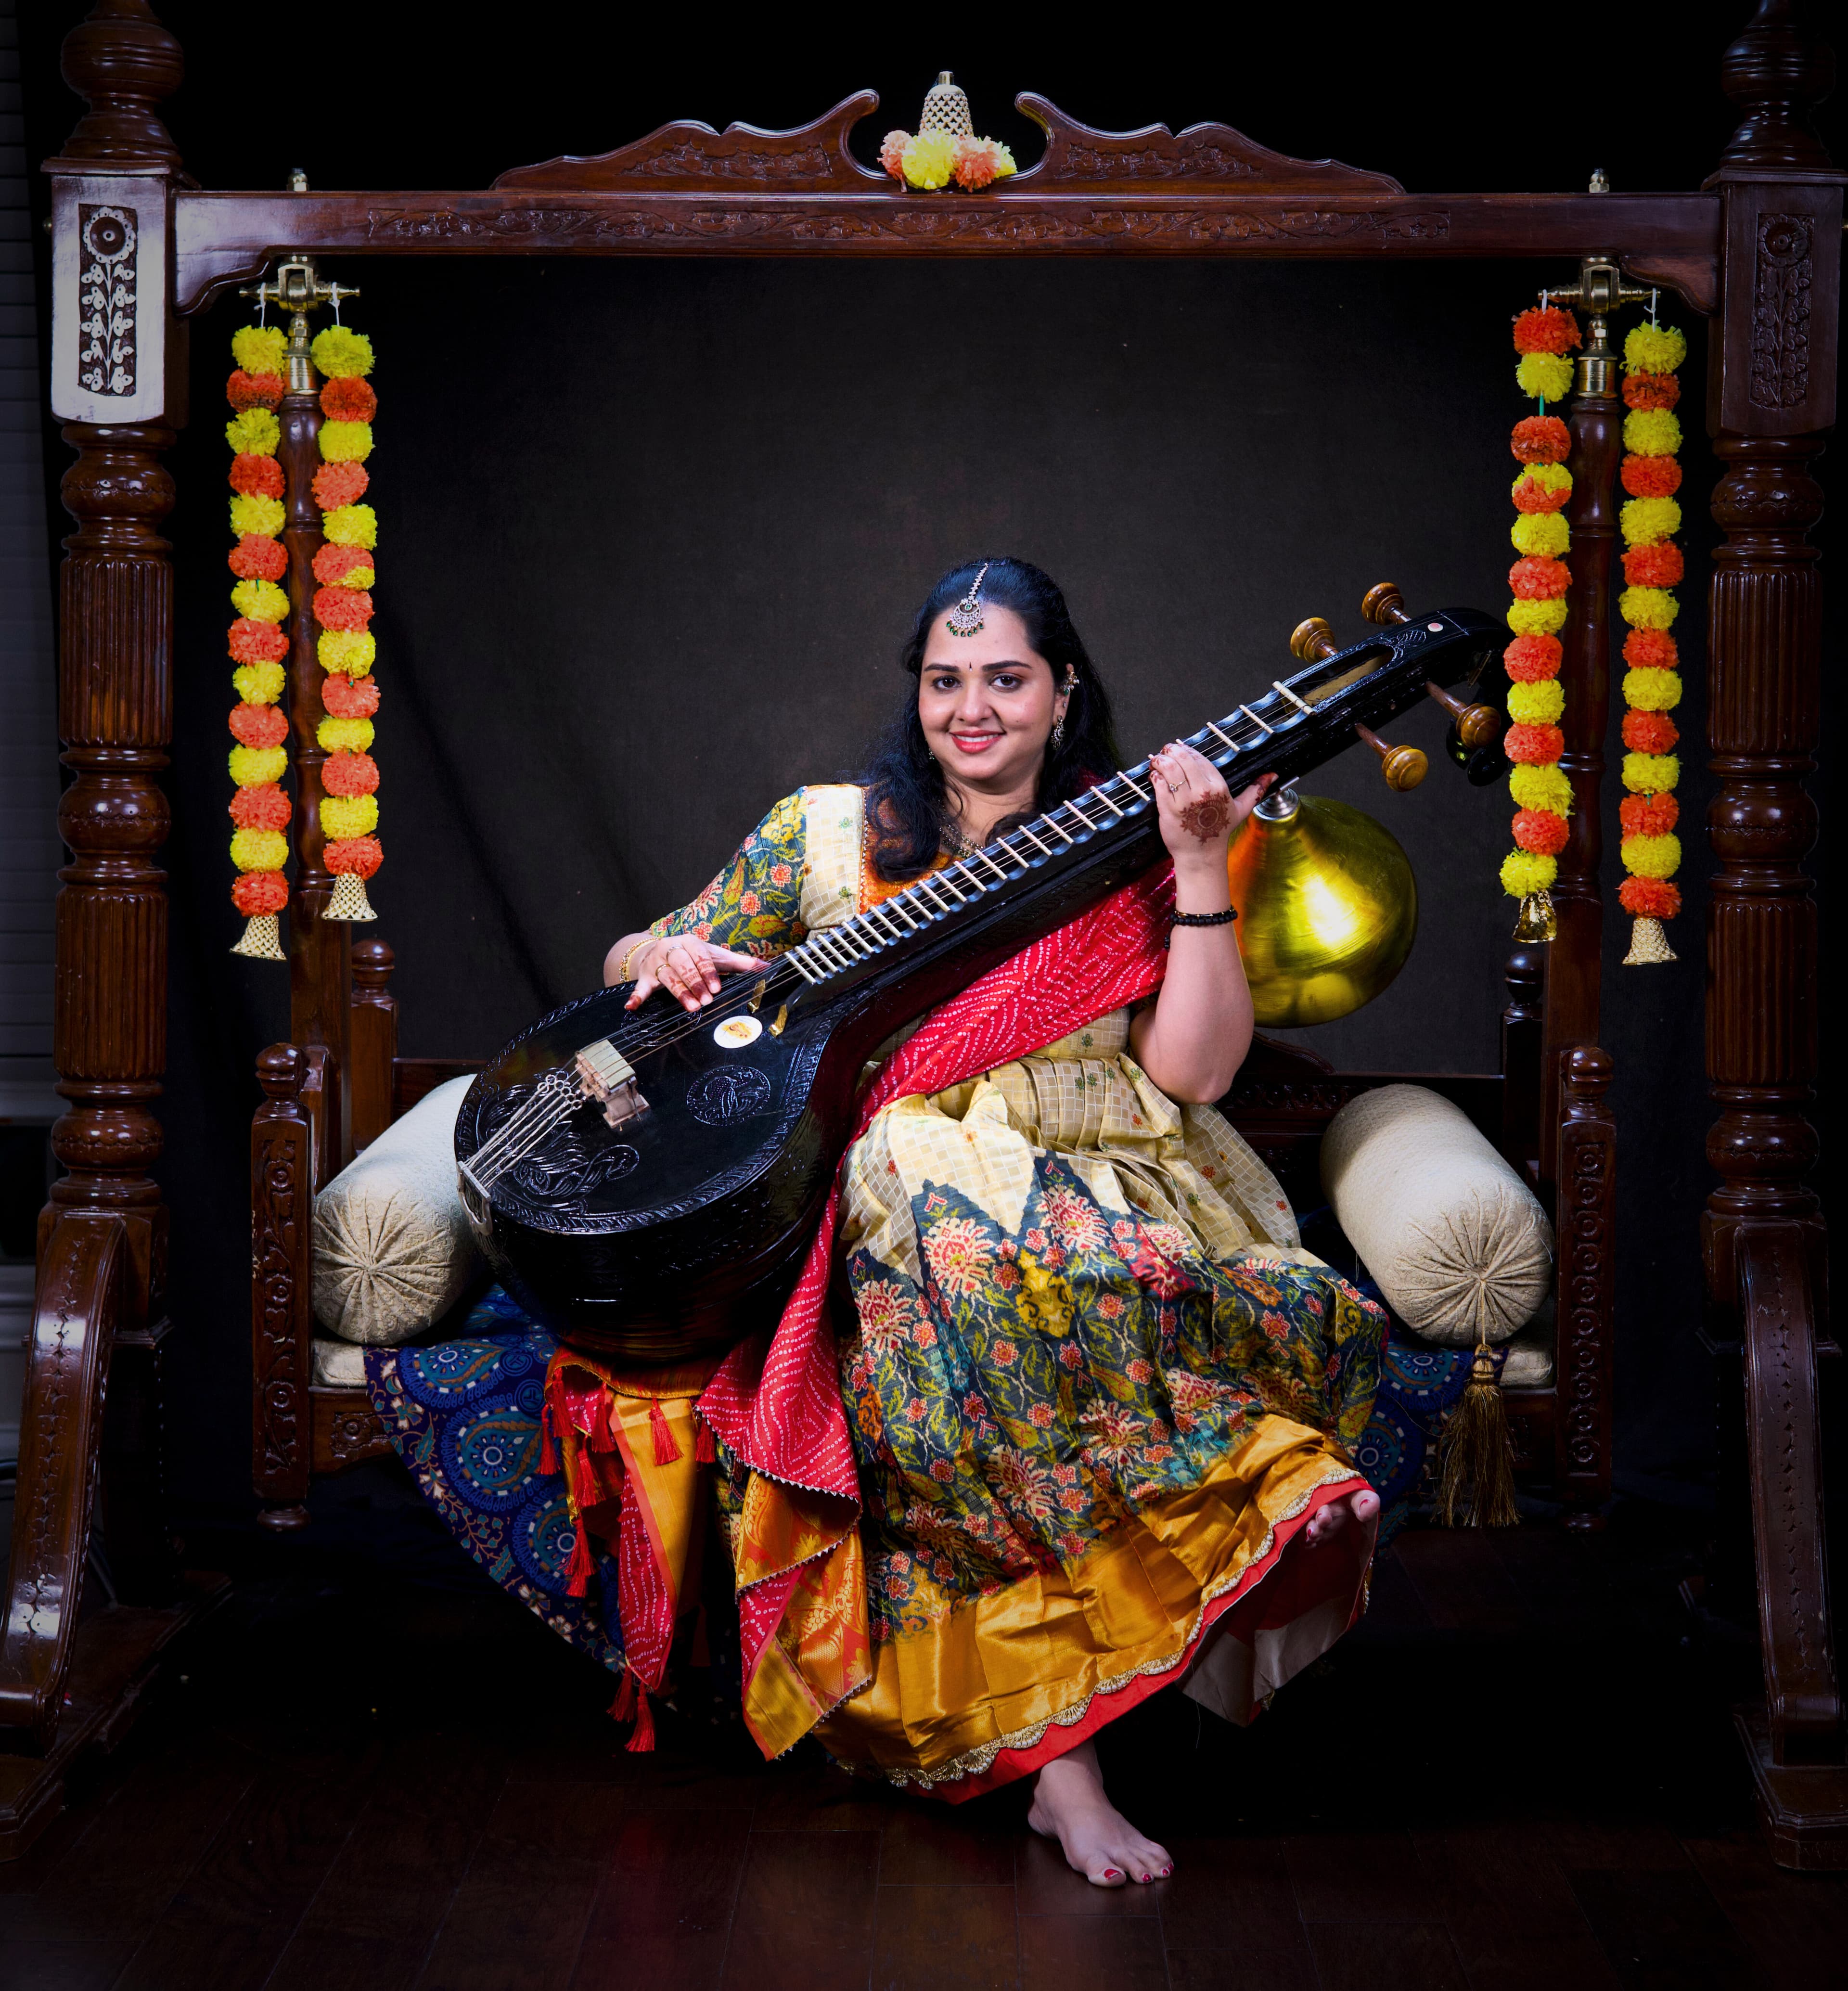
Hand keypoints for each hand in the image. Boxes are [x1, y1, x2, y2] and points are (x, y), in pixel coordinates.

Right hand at [625, 935, 767, 1012]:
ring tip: (691, 1007)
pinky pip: (639, 987)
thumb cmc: (695, 956)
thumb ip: (740, 963)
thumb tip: (768, 967)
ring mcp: (656, 962)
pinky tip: (632, 1006)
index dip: (708, 971)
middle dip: (695, 983)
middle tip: (706, 1000)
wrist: (662, 950)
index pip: (699, 955)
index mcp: (690, 941)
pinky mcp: (644, 976)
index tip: (716, 987)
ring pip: (667, 977)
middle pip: (683, 966)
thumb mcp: (716, 956)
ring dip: (678, 992)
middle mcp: (671, 948)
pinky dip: (636, 996)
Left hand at [1147, 742, 1271, 873]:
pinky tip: (1154, 776)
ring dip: (1160, 760)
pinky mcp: (1168, 809)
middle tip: (1166, 751)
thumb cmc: (1218, 831)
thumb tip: (1272, 776)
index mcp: (1219, 787)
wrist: (1201, 855)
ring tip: (1157, 761)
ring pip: (1169, 768)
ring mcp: (1185, 800)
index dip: (1187, 751)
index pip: (1199, 758)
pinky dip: (1154, 776)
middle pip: (1183, 758)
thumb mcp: (1241, 809)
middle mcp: (1203, 791)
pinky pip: (1159, 784)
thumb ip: (1256, 790)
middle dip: (1171, 750)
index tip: (1180, 750)